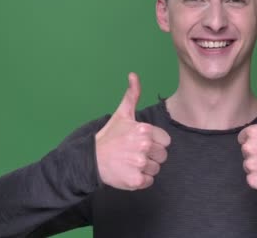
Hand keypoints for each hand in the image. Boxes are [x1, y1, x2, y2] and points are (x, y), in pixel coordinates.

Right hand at [95, 72, 170, 190]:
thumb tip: (133, 75)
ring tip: (130, 162)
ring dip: (146, 168)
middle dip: (151, 155)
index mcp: (144, 130)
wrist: (90, 159)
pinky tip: (129, 172)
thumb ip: (132, 95)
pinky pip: (149, 181)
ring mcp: (139, 164)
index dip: (155, 142)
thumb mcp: (122, 114)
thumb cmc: (110, 136)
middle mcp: (144, 146)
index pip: (166, 141)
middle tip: (134, 153)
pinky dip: (140, 180)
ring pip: (156, 169)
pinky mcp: (135, 180)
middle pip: (162, 156)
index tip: (140, 143)